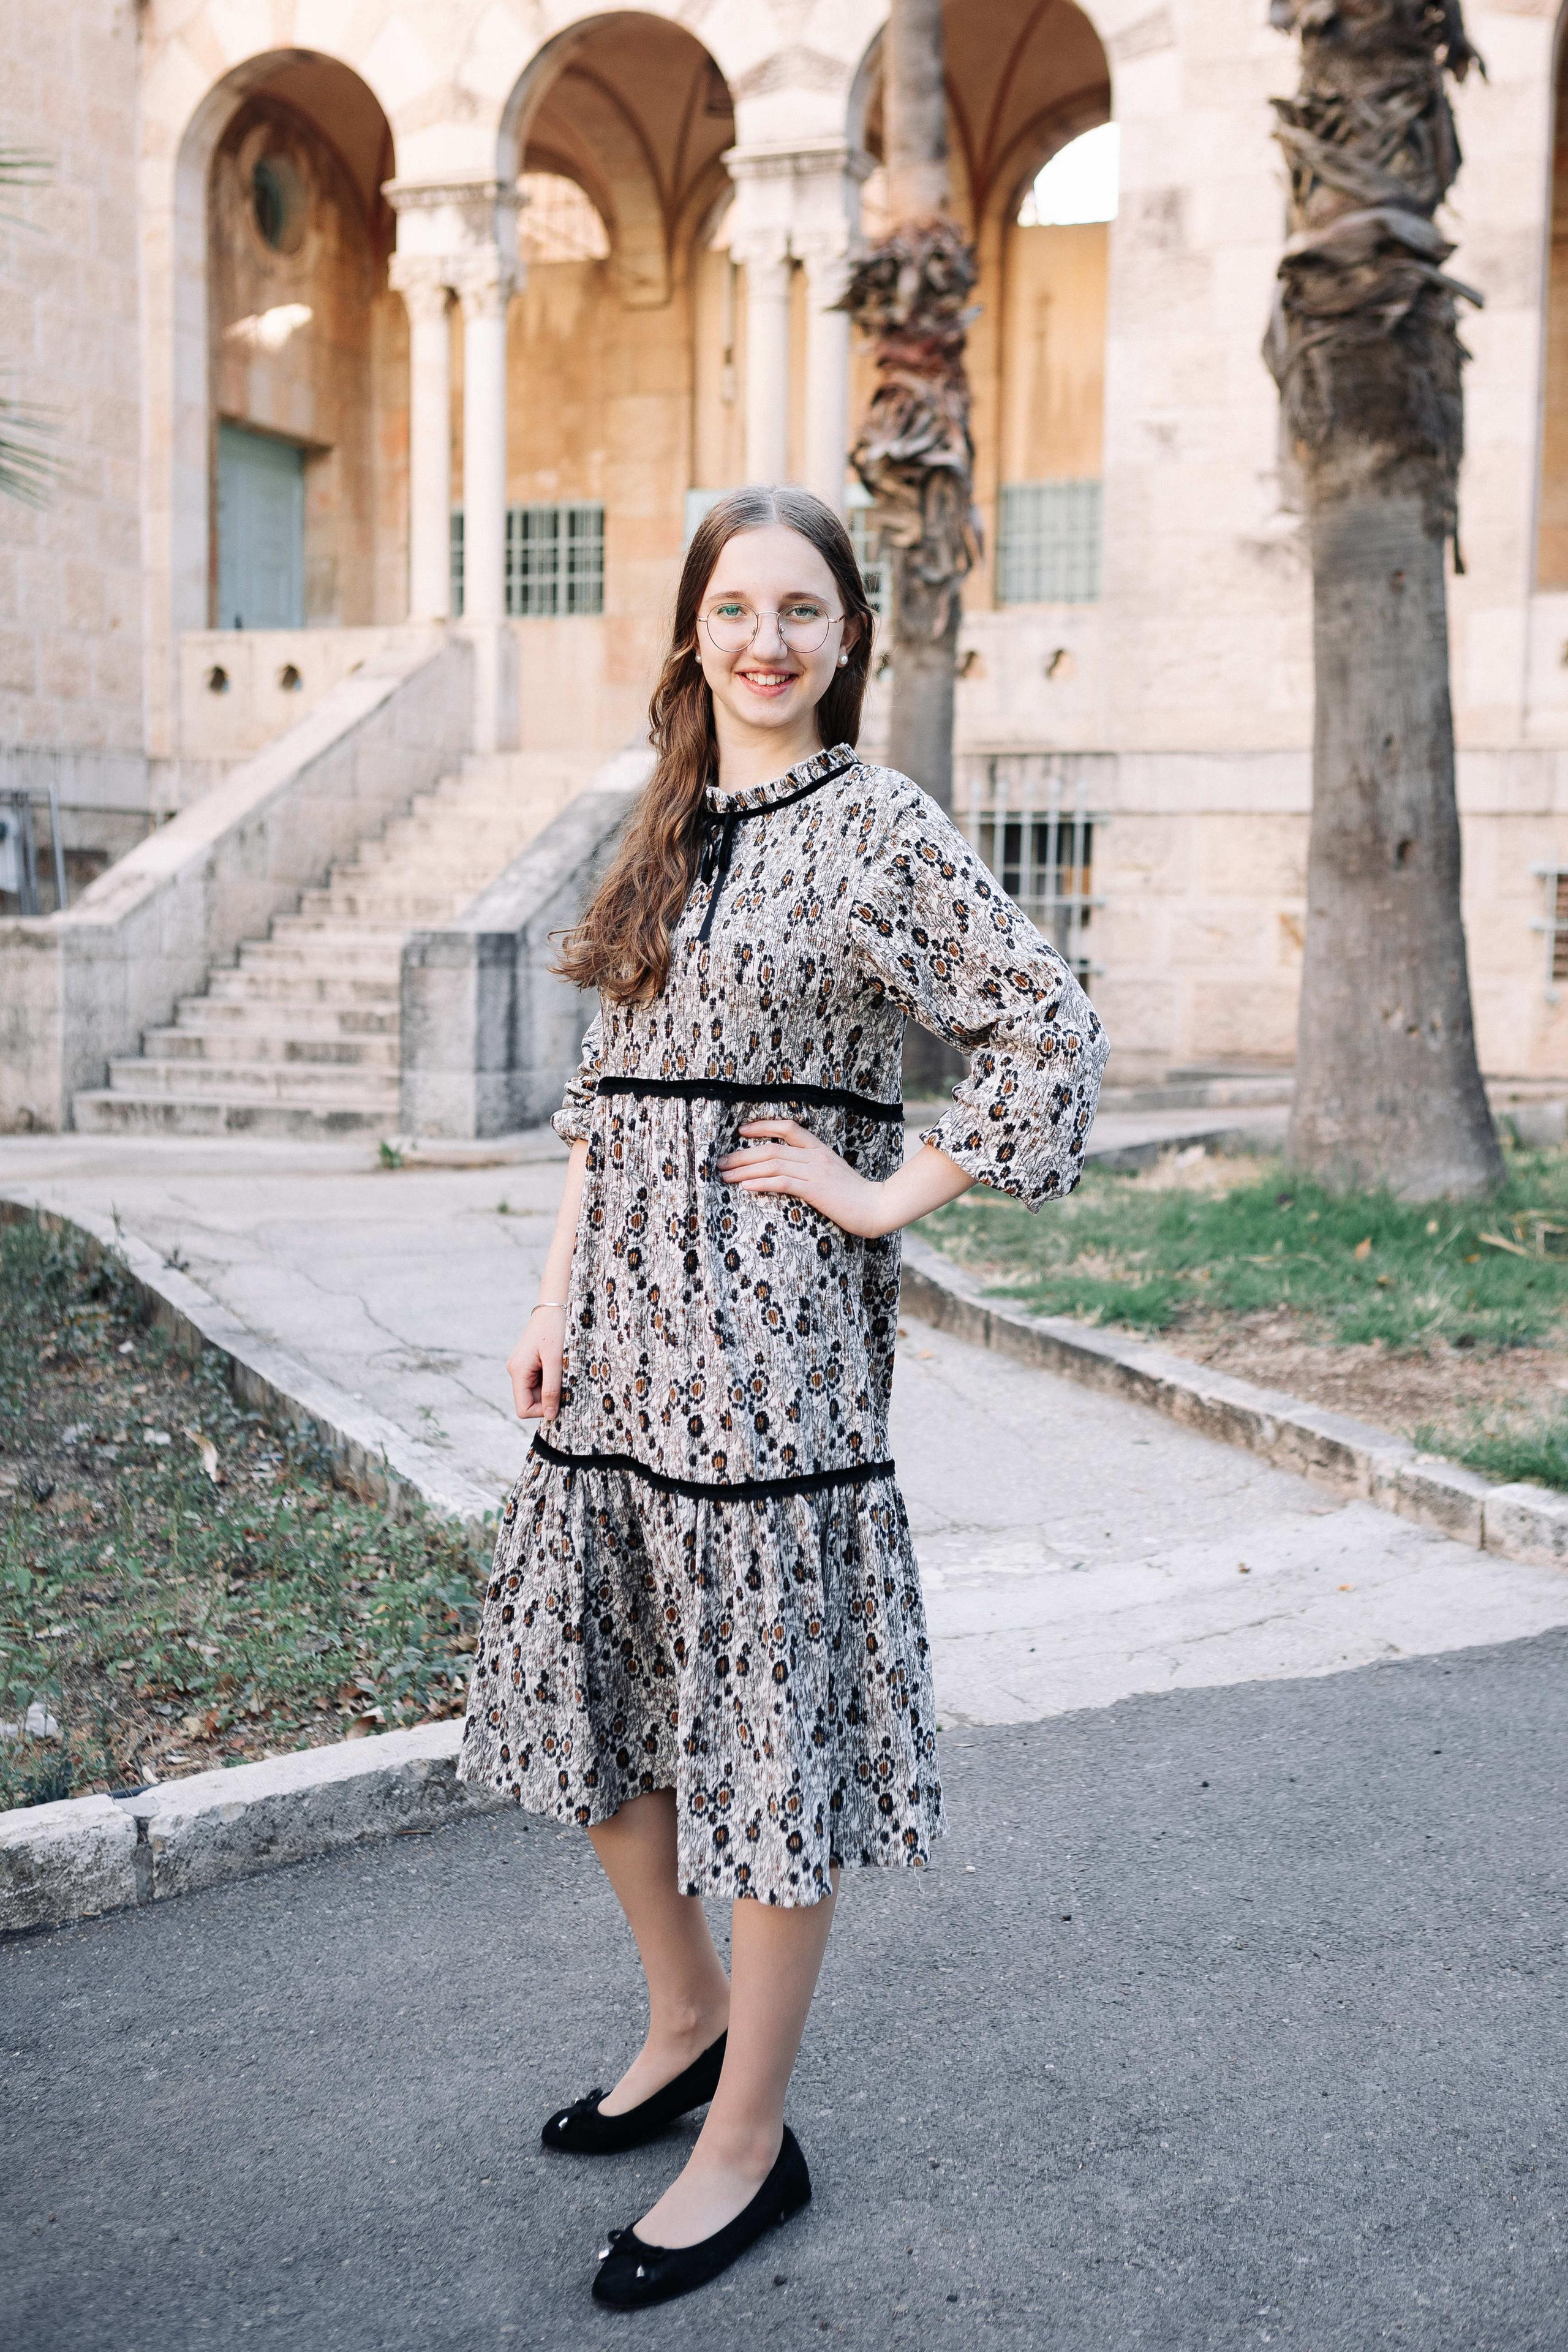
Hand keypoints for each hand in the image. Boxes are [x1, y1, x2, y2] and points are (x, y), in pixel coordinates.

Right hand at [507, 1304, 564, 1419]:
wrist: (554, 1306)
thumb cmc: (555, 1329)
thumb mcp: (556, 1361)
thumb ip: (551, 1389)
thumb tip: (550, 1415)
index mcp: (518, 1371)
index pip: (523, 1409)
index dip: (542, 1410)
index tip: (560, 1398)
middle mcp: (515, 1371)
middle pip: (529, 1401)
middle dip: (548, 1398)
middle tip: (564, 1382)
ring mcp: (521, 1367)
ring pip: (535, 1392)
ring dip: (551, 1387)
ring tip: (561, 1370)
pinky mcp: (528, 1363)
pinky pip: (538, 1382)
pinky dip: (550, 1379)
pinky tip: (558, 1366)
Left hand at [716, 1118, 893, 1237]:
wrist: (876, 1207)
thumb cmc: (854, 1194)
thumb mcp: (832, 1172)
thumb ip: (812, 1166)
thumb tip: (786, 1169)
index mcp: (819, 1149)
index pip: (788, 1127)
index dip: (763, 1126)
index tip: (741, 1131)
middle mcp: (815, 1156)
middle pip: (771, 1149)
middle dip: (741, 1154)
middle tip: (720, 1162)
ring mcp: (815, 1172)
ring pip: (772, 1164)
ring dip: (744, 1170)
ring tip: (725, 1175)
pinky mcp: (814, 1190)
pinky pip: (782, 1183)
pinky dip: (760, 1183)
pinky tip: (744, 1186)